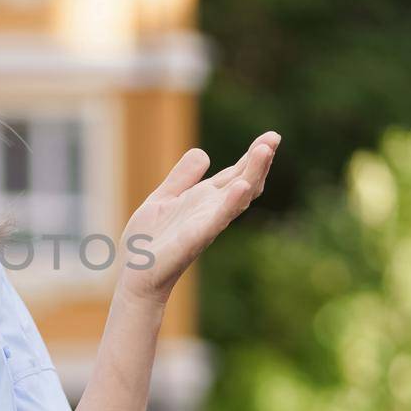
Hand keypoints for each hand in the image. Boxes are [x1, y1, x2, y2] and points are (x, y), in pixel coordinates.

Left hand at [115, 132, 279, 306]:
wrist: (135, 274)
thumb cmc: (150, 241)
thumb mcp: (164, 198)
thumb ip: (182, 178)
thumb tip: (204, 153)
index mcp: (204, 200)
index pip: (235, 174)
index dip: (252, 156)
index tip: (271, 136)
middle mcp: (211, 211)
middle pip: (243, 182)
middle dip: (259, 161)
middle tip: (274, 138)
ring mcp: (206, 224)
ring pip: (237, 197)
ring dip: (252, 174)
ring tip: (264, 151)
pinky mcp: (194, 238)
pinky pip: (217, 220)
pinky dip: (230, 203)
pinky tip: (241, 187)